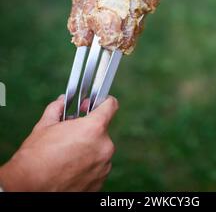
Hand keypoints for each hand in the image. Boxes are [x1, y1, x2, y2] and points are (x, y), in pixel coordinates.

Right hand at [0, 95, 117, 191]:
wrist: (29, 189)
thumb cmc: (36, 158)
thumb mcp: (45, 126)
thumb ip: (57, 109)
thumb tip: (61, 102)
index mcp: (94, 128)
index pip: (111, 105)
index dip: (102, 102)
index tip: (93, 105)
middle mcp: (104, 147)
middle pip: (102, 130)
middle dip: (88, 130)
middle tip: (71, 134)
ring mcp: (104, 167)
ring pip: (99, 150)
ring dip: (87, 149)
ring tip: (67, 154)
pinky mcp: (100, 182)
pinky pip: (97, 167)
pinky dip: (87, 165)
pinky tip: (70, 168)